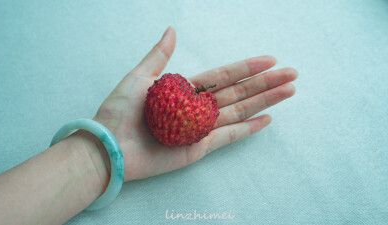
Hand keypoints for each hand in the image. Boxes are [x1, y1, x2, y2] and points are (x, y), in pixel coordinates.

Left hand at [93, 27, 297, 181]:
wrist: (108, 146)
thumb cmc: (119, 111)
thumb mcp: (139, 77)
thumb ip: (159, 56)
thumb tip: (172, 29)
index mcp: (185, 90)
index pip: (222, 76)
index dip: (246, 67)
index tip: (270, 59)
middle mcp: (196, 108)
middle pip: (238, 92)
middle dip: (265, 83)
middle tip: (292, 74)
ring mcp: (200, 129)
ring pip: (239, 112)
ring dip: (264, 101)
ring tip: (288, 91)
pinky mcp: (199, 148)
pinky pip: (228, 137)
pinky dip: (248, 129)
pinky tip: (267, 120)